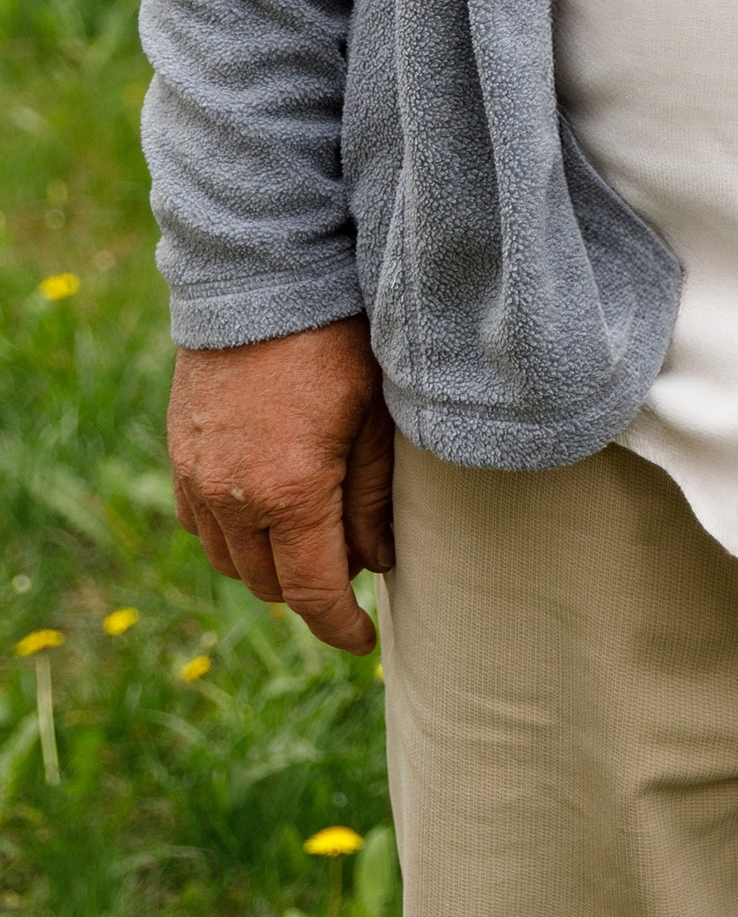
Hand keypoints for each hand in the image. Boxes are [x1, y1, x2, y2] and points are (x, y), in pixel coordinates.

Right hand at [167, 316, 394, 654]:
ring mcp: (197, 476)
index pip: (312, 592)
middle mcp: (231, 496)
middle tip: (353, 567)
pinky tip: (270, 509)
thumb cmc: (336, 340)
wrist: (262, 277)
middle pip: (269, 584)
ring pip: (230, 560)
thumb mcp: (377, 417)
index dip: (339, 627)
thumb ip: (374, 499)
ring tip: (316, 537)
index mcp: (289, 493)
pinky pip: (202, 525)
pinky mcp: (181, 453)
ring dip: (271, 564)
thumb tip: (377, 564)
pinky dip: (235, 534)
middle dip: (312, 589)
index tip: (364, 639)